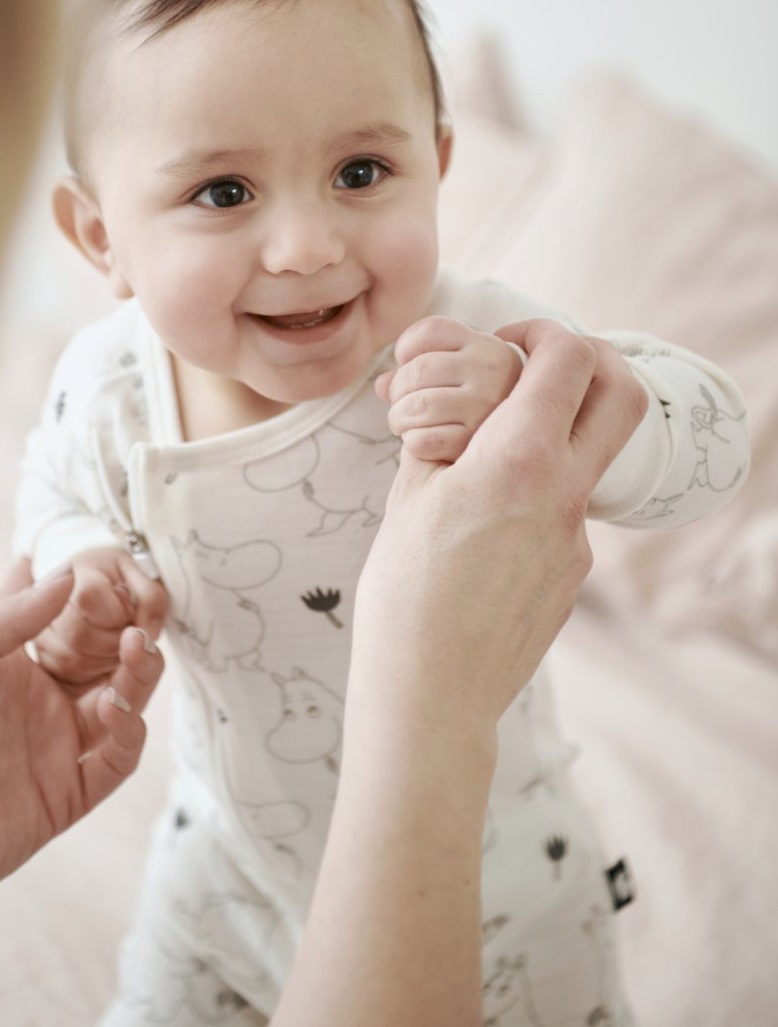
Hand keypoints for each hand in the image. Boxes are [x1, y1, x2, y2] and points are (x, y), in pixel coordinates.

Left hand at [0, 559, 163, 927]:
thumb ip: (7, 620)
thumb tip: (66, 577)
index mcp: (12, 666)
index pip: (67, 621)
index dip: (94, 597)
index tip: (113, 571)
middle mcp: (42, 703)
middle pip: (107, 661)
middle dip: (131, 632)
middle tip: (143, 610)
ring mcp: (57, 748)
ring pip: (123, 704)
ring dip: (139, 674)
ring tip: (137, 647)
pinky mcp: (67, 795)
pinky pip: (116, 761)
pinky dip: (129, 732)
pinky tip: (118, 706)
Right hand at [356, 318, 647, 726]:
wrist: (432, 694)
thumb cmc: (405, 596)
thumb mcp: (408, 494)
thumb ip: (442, 434)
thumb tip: (454, 400)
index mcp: (521, 462)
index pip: (567, 358)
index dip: (538, 333)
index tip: (503, 344)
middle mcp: (565, 494)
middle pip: (620, 393)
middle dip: (586, 362)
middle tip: (533, 369)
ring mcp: (578, 539)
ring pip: (587, 455)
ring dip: (551, 433)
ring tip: (481, 460)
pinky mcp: (573, 574)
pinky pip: (564, 510)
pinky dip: (532, 493)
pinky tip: (479, 525)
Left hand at [375, 316, 522, 461]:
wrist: (522, 446)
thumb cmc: (480, 403)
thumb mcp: (460, 373)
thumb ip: (419, 369)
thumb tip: (381, 384)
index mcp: (486, 346)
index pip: (430, 330)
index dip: (406, 347)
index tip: (406, 363)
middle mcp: (491, 371)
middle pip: (416, 370)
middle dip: (397, 390)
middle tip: (401, 403)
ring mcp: (486, 407)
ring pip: (416, 406)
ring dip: (399, 418)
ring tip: (405, 423)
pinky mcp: (476, 443)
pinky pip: (423, 440)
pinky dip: (412, 442)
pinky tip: (421, 441)